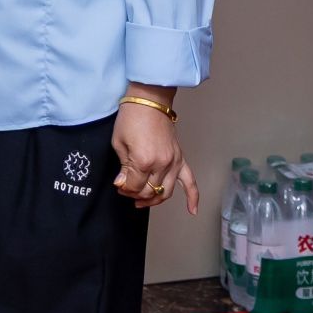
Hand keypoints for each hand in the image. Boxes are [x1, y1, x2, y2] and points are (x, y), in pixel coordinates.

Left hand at [111, 96, 198, 213]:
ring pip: (167, 192)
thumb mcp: (118, 143)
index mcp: (144, 161)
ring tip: (143, 201)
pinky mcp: (180, 158)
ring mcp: (174, 162)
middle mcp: (161, 164)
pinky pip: (190, 182)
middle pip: (150, 191)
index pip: (134, 187)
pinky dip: (193, 198)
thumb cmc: (131, 118)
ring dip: (155, 199)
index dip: (124, 189)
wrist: (148, 101)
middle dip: (136, 194)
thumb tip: (122, 184)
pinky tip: (191, 211)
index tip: (119, 185)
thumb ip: (122, 167)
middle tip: (127, 191)